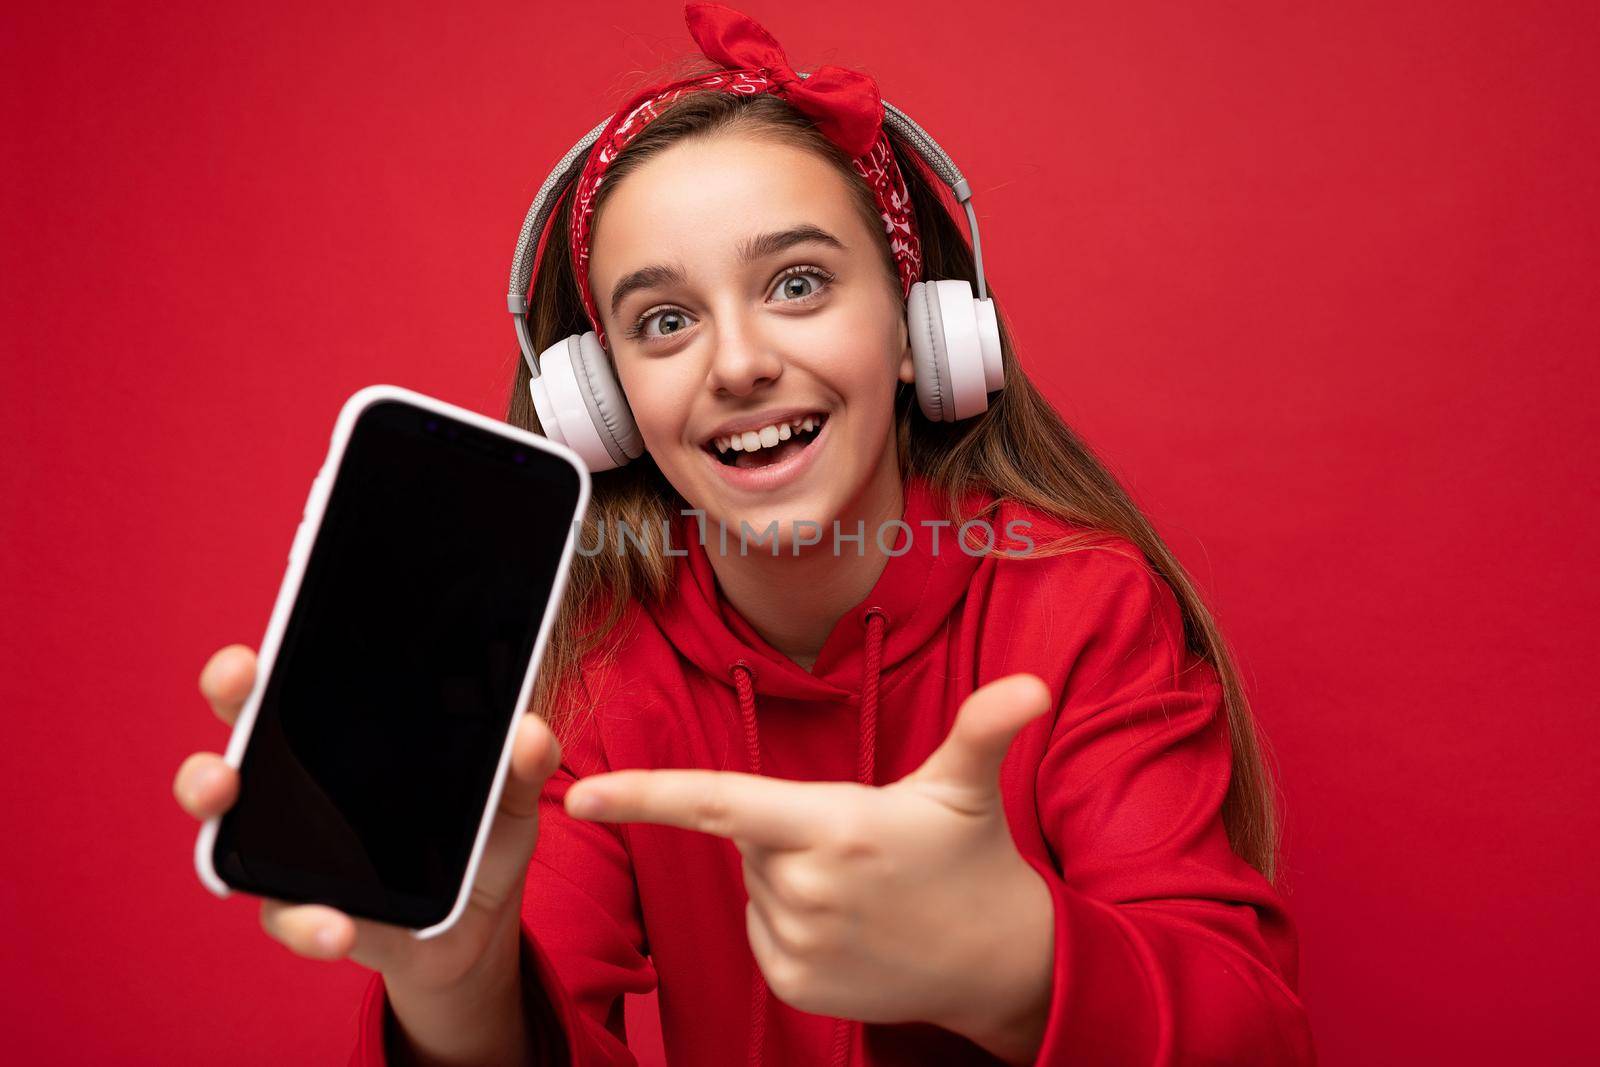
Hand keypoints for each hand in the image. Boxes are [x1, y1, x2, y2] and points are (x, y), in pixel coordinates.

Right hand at [173, 644, 562, 1059]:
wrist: (479, 928)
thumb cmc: (480, 840)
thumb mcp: (511, 797)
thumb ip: (523, 764)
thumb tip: (530, 730)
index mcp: (346, 742)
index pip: (292, 686)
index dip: (261, 664)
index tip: (255, 651)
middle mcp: (301, 789)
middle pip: (241, 738)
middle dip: (226, 707)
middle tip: (237, 697)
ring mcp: (293, 852)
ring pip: (228, 828)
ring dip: (216, 807)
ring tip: (229, 796)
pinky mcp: (309, 913)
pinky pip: (290, 915)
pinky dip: (309, 922)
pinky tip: (339, 926)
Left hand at [563, 673, 1056, 1057]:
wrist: (998, 962)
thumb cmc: (971, 857)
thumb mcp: (967, 786)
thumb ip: (984, 728)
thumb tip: (1034, 685)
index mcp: (835, 825)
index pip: (720, 801)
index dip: (645, 795)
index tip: (580, 794)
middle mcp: (807, 889)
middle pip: (749, 837)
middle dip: (787, 827)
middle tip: (859, 839)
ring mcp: (797, 943)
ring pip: (755, 883)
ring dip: (790, 873)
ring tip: (862, 883)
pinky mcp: (793, 983)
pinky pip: (762, 928)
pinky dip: (790, 917)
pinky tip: (848, 922)